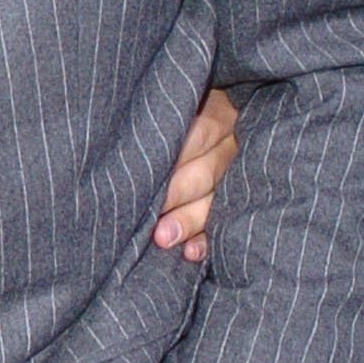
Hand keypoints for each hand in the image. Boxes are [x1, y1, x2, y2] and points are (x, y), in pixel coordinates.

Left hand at [154, 85, 237, 262]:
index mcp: (216, 112)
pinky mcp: (235, 204)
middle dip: (177, 194)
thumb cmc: (165, 121)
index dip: (178, 155)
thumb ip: (156, 126)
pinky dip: (206, 240)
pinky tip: (191, 252)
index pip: (201, 132)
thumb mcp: (167, 110)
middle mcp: (231, 143)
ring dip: (189, 221)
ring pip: (215, 200)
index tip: (146, 173)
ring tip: (164, 238)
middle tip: (152, 211)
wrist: (208, 126)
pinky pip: (224, 224)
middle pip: (207, 171)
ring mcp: (235, 175)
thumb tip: (127, 151)